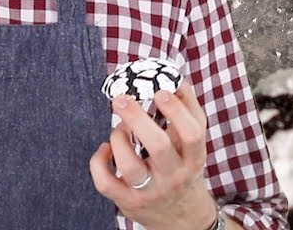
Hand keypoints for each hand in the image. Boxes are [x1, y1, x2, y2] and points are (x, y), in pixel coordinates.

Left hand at [89, 82, 219, 229]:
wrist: (182, 218)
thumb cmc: (185, 170)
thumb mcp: (194, 145)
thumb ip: (188, 112)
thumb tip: (175, 77)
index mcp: (193, 159)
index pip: (192, 134)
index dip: (176, 111)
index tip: (160, 91)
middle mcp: (173, 177)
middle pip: (158, 147)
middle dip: (137, 118)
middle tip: (122, 99)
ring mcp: (149, 191)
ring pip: (129, 165)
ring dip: (118, 138)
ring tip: (120, 127)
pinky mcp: (127, 202)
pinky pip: (105, 182)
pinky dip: (99, 161)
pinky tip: (105, 149)